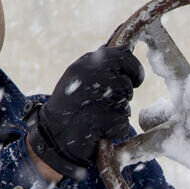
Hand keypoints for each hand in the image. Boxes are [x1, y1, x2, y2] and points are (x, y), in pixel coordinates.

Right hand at [27, 47, 144, 179]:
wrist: (53, 136)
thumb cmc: (70, 105)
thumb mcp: (78, 76)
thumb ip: (99, 65)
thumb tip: (121, 52)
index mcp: (84, 64)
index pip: (122, 56)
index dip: (134, 68)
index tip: (136, 80)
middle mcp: (88, 78)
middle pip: (126, 84)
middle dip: (123, 95)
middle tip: (107, 102)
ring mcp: (93, 99)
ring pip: (125, 104)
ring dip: (118, 112)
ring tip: (98, 115)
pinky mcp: (99, 121)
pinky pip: (122, 123)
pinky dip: (115, 129)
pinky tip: (99, 129)